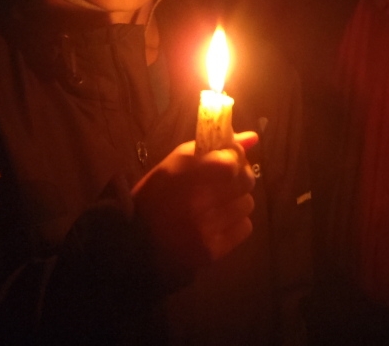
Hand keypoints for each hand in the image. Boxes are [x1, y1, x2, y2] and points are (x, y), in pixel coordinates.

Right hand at [132, 132, 257, 276]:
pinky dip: (235, 223)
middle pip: (246, 181)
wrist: (136, 240)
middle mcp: (198, 201)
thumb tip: (253, 137)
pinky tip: (218, 222)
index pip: (233, 160)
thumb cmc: (157, 193)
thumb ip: (216, 145)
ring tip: (217, 204)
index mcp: (185, 173)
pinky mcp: (212, 251)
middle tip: (223, 182)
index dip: (234, 157)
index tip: (225, 160)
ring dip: (237, 201)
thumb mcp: (178, 161)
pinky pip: (245, 227)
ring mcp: (206, 229)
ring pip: (247, 204)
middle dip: (238, 178)